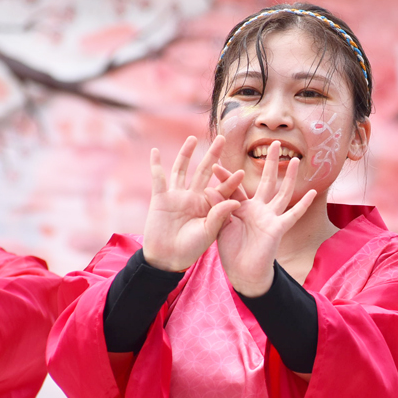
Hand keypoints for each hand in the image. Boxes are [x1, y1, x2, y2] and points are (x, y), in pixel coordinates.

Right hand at [142, 136, 242, 271]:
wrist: (167, 259)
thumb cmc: (191, 249)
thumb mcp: (209, 233)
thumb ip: (221, 216)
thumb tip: (237, 200)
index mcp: (208, 206)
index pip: (222, 189)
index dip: (231, 181)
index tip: (242, 172)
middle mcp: (194, 197)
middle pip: (204, 171)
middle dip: (213, 155)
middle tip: (222, 139)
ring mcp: (177, 196)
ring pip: (182, 170)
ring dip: (186, 154)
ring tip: (192, 138)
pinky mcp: (160, 198)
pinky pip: (158, 178)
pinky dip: (156, 165)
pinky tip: (155, 151)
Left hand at [213, 141, 315, 296]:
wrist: (243, 272)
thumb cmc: (231, 251)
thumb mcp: (221, 227)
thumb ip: (217, 208)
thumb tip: (207, 189)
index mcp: (243, 208)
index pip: (236, 187)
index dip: (226, 176)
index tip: (214, 163)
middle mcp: (259, 209)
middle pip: (267, 182)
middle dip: (271, 163)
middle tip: (274, 143)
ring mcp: (270, 218)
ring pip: (282, 193)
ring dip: (289, 177)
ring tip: (296, 160)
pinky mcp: (278, 228)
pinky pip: (293, 214)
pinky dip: (303, 204)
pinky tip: (313, 191)